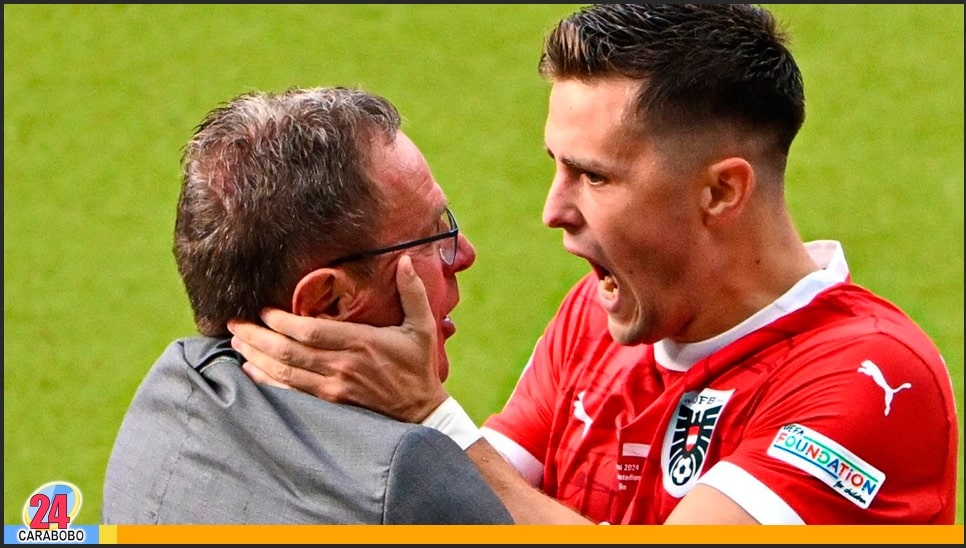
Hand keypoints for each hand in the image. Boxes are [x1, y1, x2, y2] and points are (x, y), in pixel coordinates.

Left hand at [227, 255, 448, 421]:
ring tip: (237, 342)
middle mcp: (343, 366)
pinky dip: (268, 382)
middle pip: (290, 352)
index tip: (264, 311)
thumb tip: (406, 259)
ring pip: (286, 373)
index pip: (312, 332)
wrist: (421, 411)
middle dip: (258, 337)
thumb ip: (412, 291)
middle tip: (235, 324)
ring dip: (257, 357)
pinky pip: (292, 393)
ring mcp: (334, 388)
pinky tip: (251, 370)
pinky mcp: (331, 403)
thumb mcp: (423, 326)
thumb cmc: (418, 366)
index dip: (283, 322)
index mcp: (362, 342)